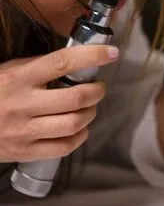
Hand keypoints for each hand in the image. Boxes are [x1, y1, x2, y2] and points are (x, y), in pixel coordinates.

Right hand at [0, 45, 118, 161]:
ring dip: (91, 113)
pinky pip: (65, 146)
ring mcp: (23, 131)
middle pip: (75, 98)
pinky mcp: (25, 152)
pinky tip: (80, 127)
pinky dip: (80, 136)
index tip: (111, 53)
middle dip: (97, 91)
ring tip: (89, 107)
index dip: (91, 56)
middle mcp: (22, 104)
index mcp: (18, 78)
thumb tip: (78, 61)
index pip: (62, 62)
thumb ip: (39, 67)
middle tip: (99, 87)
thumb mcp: (9, 71)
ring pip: (74, 123)